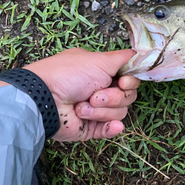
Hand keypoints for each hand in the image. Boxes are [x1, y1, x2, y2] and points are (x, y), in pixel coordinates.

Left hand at [21, 48, 139, 141]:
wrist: (45, 99)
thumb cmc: (69, 74)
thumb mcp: (100, 59)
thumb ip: (124, 58)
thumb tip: (139, 55)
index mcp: (102, 72)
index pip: (129, 79)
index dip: (129, 82)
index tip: (122, 81)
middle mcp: (101, 89)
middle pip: (127, 96)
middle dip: (113, 97)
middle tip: (95, 95)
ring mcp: (96, 110)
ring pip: (120, 112)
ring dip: (102, 110)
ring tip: (82, 106)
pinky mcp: (91, 128)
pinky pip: (111, 129)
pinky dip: (111, 127)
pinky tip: (110, 125)